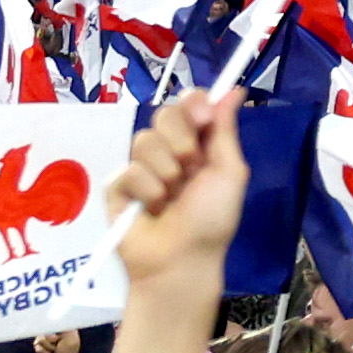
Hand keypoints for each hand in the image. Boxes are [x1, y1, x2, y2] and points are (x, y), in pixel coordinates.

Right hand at [108, 92, 253, 281]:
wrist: (181, 261)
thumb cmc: (212, 221)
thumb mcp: (229, 174)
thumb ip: (225, 131)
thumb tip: (234, 91)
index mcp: (198, 145)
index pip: (189, 103)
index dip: (193, 103)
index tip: (202, 117)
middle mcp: (169, 152)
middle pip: (164, 114)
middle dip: (181, 140)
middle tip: (190, 168)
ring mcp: (141, 168)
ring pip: (144, 140)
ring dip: (166, 172)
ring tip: (172, 198)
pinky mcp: (117, 187)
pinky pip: (127, 171)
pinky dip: (145, 191)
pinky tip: (151, 209)